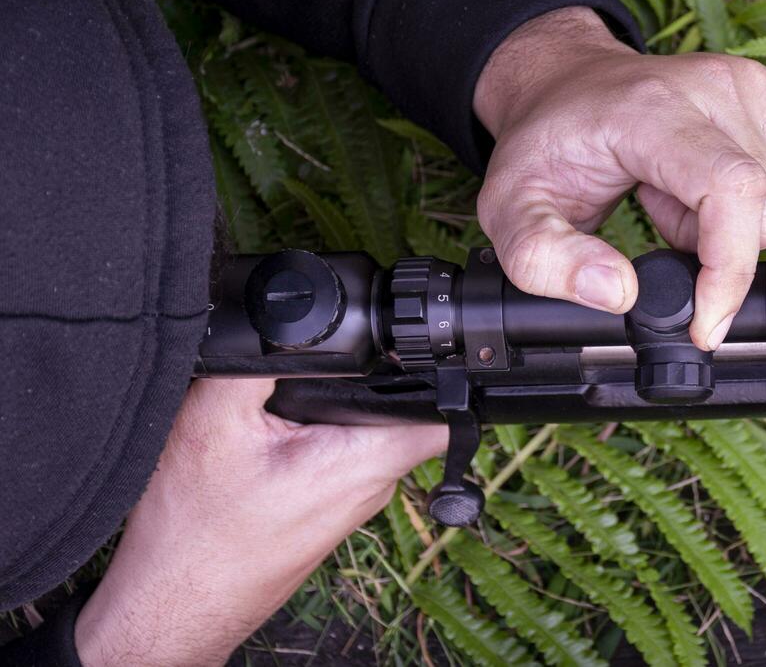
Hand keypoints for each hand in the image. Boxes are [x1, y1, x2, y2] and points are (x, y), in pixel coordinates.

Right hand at [74, 380, 446, 666]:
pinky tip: (272, 439)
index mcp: (364, 460)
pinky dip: (310, 435)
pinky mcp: (325, 506)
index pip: (444, 410)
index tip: (409, 344)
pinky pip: (337, 453)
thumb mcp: (212, 423)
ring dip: (333, 408)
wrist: (167, 604)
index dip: (438, 367)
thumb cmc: (192, 534)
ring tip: (283, 411)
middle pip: (402, 408)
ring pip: (366, 429)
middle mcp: (371, 483)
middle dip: (370, 377)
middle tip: (313, 374)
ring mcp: (350, 499)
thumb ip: (256, 362)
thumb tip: (282, 314)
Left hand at [475, 6, 765, 349]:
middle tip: (660, 222)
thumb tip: (618, 292)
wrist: (566, 85)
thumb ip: (545, 261)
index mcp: (652, 109)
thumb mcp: (511, 212)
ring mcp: (751, 85)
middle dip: (720, 250)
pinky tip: (697, 184)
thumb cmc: (547, 144)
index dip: (731, 269)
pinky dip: (752, 205)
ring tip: (674, 200)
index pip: (732, 189)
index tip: (705, 322)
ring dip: (737, 228)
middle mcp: (715, 86)